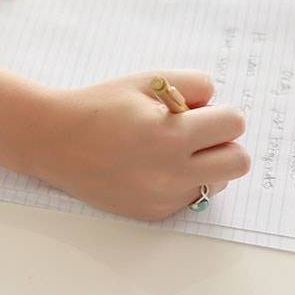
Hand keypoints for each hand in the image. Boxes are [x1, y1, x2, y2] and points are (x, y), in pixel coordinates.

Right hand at [26, 70, 250, 221]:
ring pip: (217, 182)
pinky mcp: (153, 213)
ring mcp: (164, 197)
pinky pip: (189, 197)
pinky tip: (153, 167)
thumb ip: (193, 85)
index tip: (199, 111)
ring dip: (207, 165)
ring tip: (174, 150)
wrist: (56, 141)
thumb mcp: (147, 81)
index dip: (219, 112)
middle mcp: (172, 171)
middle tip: (196, 133)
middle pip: (238, 162)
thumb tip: (217, 105)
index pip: (233, 124)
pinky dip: (181, 181)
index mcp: (171, 133)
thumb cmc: (101, 105)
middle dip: (223, 142)